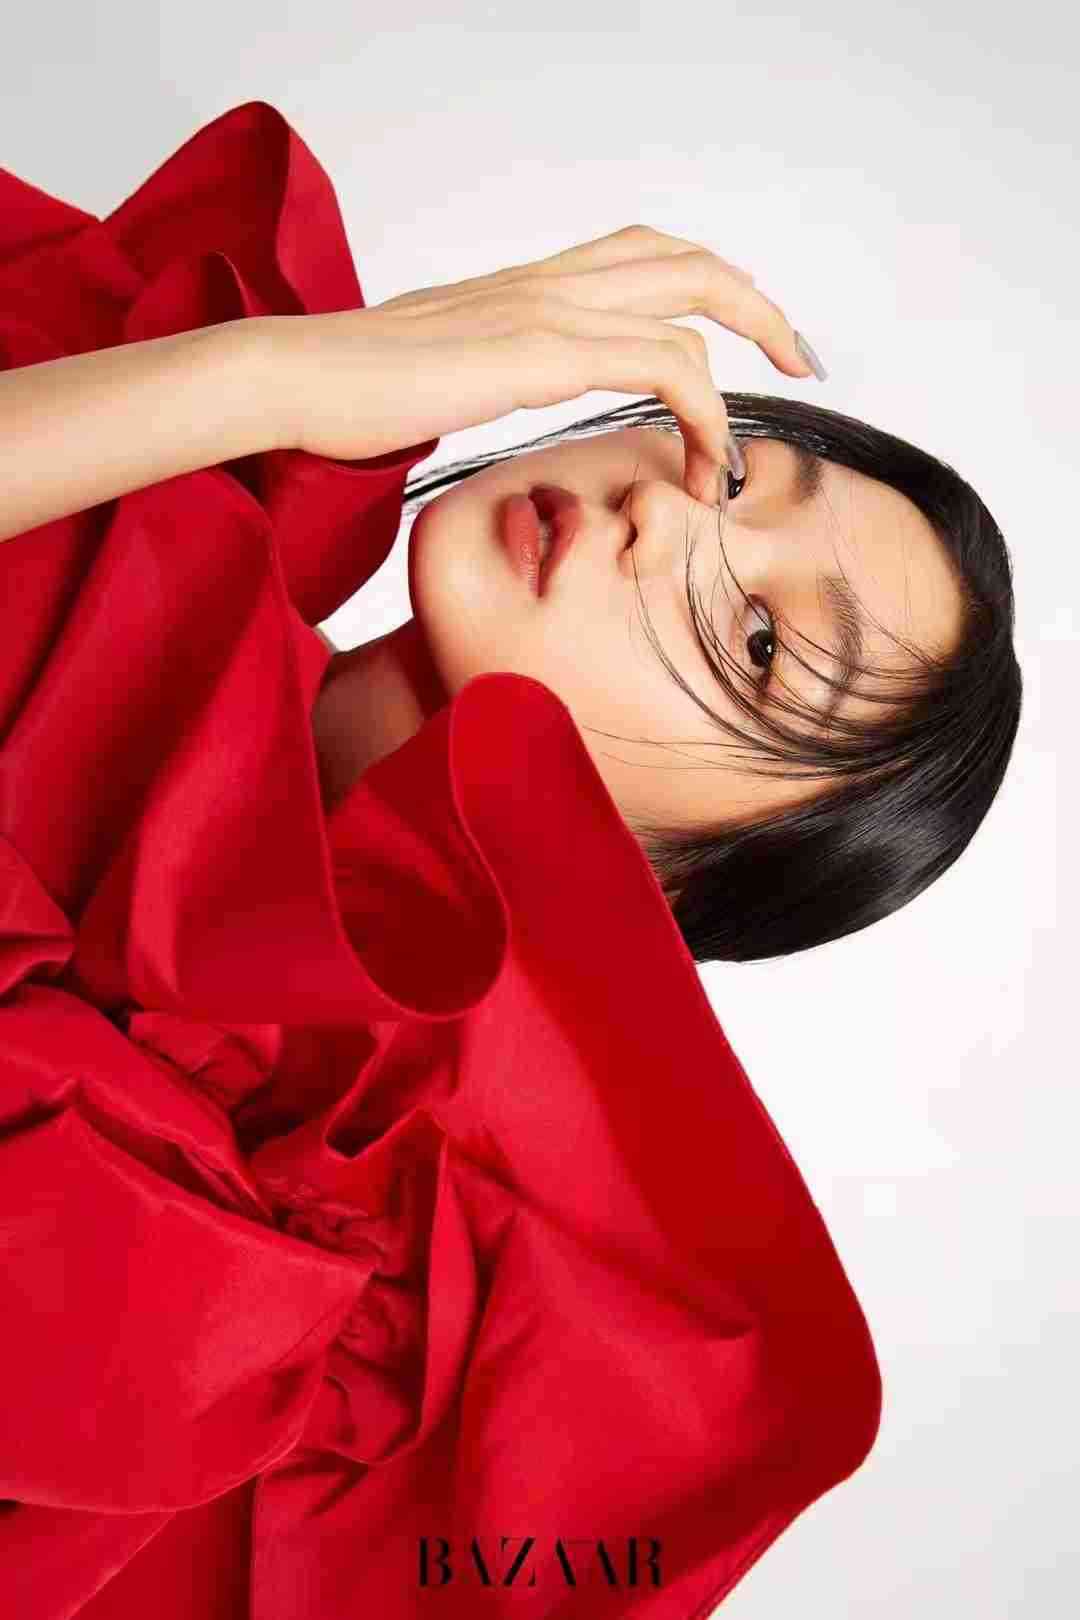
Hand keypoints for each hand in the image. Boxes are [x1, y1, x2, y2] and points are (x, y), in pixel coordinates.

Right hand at [267, 224, 818, 503]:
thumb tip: (485, 391)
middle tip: (799, 362)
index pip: (641, 257)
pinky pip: (663, 364)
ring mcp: (547, 308)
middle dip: (758, 308)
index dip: (706, 288)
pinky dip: (706, 412)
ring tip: (746, 451)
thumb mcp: (433, 376)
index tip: (742, 348)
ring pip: (691, 299)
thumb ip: (478, 373)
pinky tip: (704, 465)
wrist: (292, 380)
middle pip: (686, 259)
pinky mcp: (542, 352)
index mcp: (524, 286)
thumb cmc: (344, 392)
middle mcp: (546, 282)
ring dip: (744, 369)